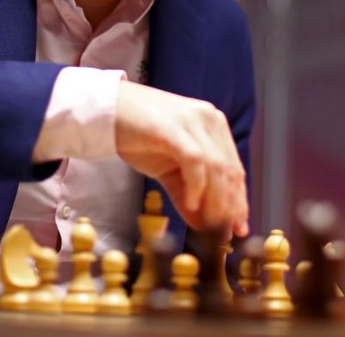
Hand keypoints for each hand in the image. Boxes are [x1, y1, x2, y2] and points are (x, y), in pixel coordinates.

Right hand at [114, 81, 249, 237]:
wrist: (105, 111)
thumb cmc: (136, 136)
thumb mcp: (168, 169)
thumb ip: (187, 195)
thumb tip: (204, 225)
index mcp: (213, 125)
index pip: (234, 168)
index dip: (239, 201)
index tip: (239, 228)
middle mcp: (209, 119)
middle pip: (230, 170)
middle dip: (231, 206)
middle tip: (225, 234)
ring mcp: (193, 121)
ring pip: (217, 167)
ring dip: (216, 201)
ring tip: (210, 226)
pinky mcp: (174, 127)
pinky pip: (195, 161)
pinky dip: (197, 186)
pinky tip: (192, 205)